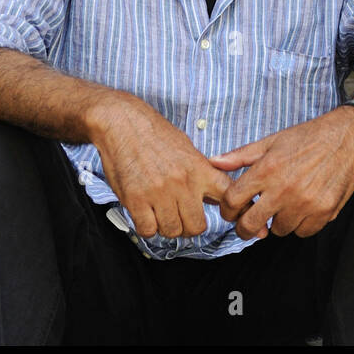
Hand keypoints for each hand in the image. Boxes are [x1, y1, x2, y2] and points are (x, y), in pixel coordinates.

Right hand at [86, 94, 233, 240]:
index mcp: (199, 168)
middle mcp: (182, 182)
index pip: (227, 195)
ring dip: (167, 227)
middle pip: (197, 226)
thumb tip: (214, 198)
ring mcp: (159, 192)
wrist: (123, 122)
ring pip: (172, 231)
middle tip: (181, 218)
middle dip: (189, 226)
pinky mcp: (136, 199)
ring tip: (161, 214)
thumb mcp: (187, 149)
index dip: (231, 209)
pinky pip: (148, 230)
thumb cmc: (154, 133)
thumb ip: (202, 173)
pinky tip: (146, 215)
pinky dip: (147, 227)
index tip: (226, 215)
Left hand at [208, 107, 353, 239]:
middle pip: (250, 224)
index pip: (233, 200)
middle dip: (244, 227)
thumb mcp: (272, 141)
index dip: (227, 210)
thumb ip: (241, 155)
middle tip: (248, 223)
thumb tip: (214, 162)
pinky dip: (300, 225)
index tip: (232, 211)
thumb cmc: (309, 137)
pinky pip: (303, 232)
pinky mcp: (324, 211)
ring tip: (283, 208)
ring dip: (277, 223)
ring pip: (278, 230)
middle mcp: (284, 188)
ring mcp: (305, 202)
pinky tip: (301, 210)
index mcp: (267, 169)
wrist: (347, 136)